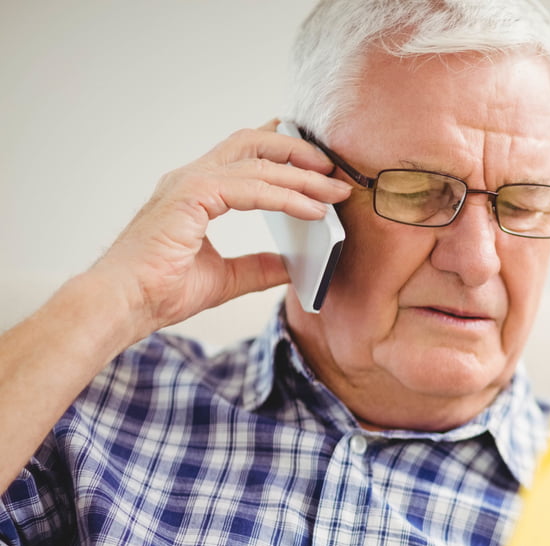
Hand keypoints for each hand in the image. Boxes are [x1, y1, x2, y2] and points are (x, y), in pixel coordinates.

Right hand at [86, 120, 351, 339]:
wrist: (122, 305)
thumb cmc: (159, 292)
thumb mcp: (225, 279)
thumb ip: (258, 267)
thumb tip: (293, 266)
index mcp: (194, 191)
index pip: (243, 155)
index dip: (280, 151)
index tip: (315, 159)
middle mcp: (190, 179)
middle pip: (252, 144)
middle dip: (297, 151)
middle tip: (333, 168)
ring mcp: (189, 184)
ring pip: (257, 164)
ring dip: (301, 176)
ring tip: (334, 190)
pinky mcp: (190, 197)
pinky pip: (250, 189)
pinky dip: (285, 197)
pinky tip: (312, 210)